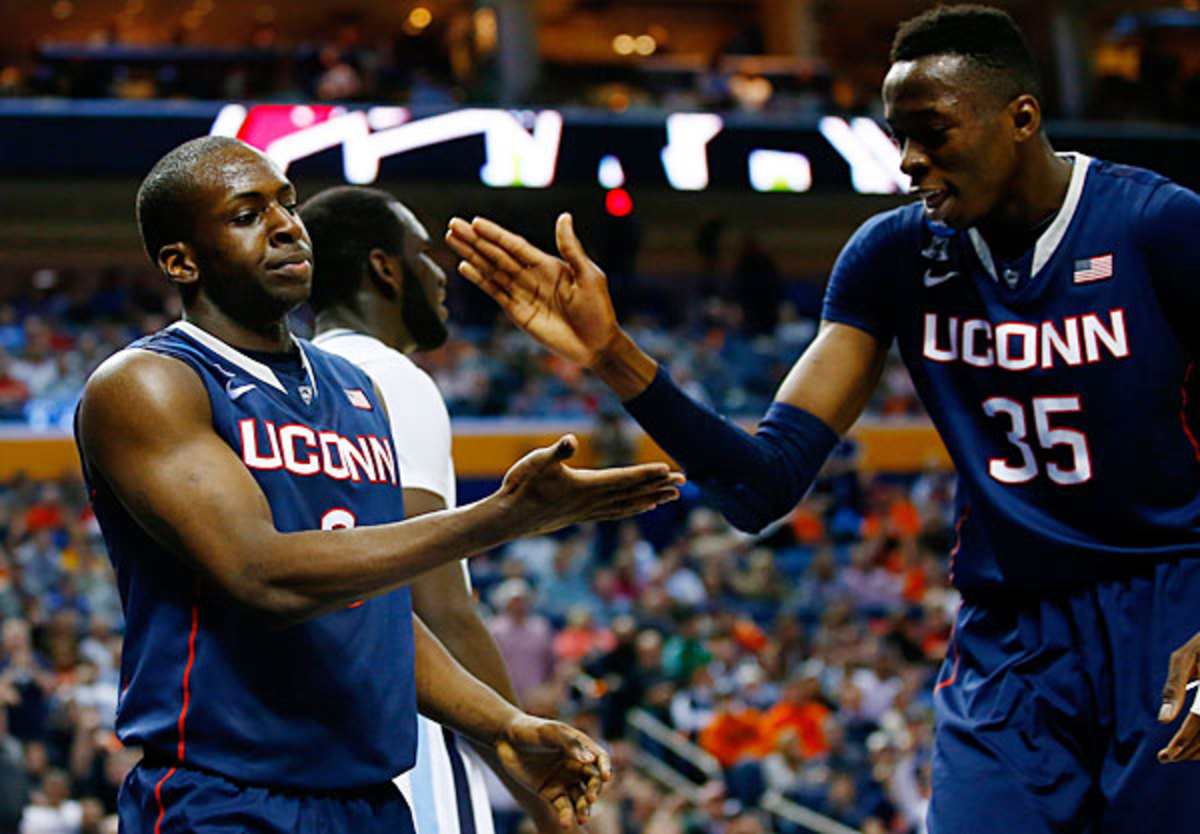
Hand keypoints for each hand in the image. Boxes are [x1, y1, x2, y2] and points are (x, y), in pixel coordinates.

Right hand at [446, 213, 618, 369]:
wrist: (596, 345)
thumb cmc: (598, 310)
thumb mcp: (589, 276)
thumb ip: (571, 248)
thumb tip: (564, 217)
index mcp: (548, 264)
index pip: (515, 245)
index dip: (495, 234)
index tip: (475, 222)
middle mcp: (531, 276)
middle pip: (497, 254)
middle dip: (475, 240)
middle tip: (453, 224)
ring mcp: (522, 294)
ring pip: (491, 270)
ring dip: (472, 255)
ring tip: (452, 240)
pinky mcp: (518, 312)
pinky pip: (496, 292)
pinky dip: (480, 280)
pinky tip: (465, 267)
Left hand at [496, 714, 612, 829]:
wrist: (505, 740)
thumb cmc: (529, 730)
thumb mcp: (549, 732)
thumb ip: (569, 745)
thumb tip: (590, 761)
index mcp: (580, 747)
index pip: (600, 758)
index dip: (605, 767)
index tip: (605, 777)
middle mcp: (576, 765)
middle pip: (593, 781)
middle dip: (594, 790)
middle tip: (589, 797)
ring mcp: (565, 781)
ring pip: (581, 798)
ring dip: (584, 808)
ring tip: (582, 818)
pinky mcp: (552, 794)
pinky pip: (564, 808)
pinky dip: (566, 816)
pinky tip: (565, 824)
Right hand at [497, 434, 682, 536]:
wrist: (507, 519)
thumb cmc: (520, 487)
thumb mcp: (535, 463)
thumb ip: (556, 452)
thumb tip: (571, 439)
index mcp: (586, 485)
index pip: (624, 479)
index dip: (647, 474)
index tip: (668, 470)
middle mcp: (592, 501)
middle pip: (632, 492)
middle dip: (659, 486)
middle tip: (684, 482)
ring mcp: (588, 511)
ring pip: (628, 504)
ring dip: (652, 498)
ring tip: (672, 495)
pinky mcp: (582, 516)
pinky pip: (616, 512)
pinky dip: (634, 508)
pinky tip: (644, 506)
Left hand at [1158, 630, 1199, 761]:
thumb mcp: (1185, 658)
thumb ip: (1174, 687)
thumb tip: (1164, 720)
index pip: (1199, 720)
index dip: (1183, 741)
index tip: (1165, 756)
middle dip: (1187, 751)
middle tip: (1165, 758)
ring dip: (1199, 751)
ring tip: (1177, 754)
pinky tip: (1193, 746)